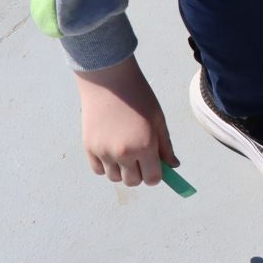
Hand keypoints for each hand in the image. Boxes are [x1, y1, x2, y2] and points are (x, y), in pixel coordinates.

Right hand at [74, 56, 177, 186]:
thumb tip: (173, 166)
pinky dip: (106, 166)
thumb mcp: (158, 120)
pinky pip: (98, 170)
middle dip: (140, 173)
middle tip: (140, 157)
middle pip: (133, 181)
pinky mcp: (89, 148)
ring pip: (115, 178)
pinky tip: (111, 150)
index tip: (156, 166)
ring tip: (124, 151)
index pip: (153, 179)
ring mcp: (103, 152)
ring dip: (122, 170)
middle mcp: (123, 153)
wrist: (109, 81)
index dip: (156, 174)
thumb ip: (165, 146)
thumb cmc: (138, 97)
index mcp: (145, 146)